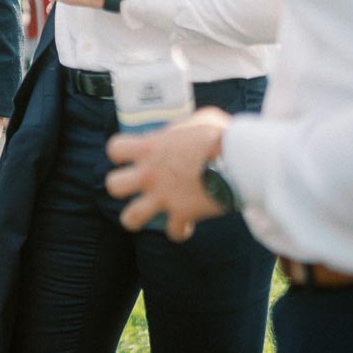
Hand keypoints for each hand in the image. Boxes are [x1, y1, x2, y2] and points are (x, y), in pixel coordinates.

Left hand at [104, 107, 231, 241]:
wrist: (239, 160)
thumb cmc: (221, 135)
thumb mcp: (200, 119)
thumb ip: (185, 127)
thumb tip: (188, 130)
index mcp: (150, 147)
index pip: (115, 148)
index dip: (120, 153)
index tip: (134, 156)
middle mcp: (149, 173)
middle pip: (113, 185)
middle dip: (121, 187)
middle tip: (139, 185)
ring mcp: (163, 196)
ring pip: (130, 218)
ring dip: (137, 217)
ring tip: (150, 212)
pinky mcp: (182, 214)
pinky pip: (173, 232)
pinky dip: (180, 230)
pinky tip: (187, 224)